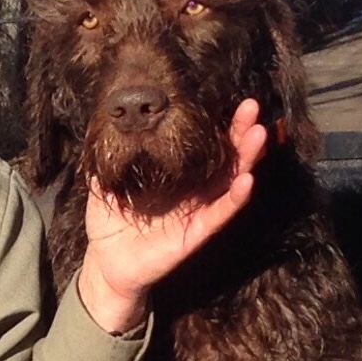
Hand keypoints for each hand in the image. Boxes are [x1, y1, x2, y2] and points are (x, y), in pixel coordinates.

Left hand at [77, 100, 265, 331]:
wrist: (105, 263)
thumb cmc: (109, 221)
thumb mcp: (104, 183)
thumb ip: (109, 155)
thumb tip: (104, 121)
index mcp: (175, 174)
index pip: (202, 143)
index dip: (216, 122)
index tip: (228, 97)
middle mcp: (193, 189)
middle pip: (225, 156)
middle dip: (241, 131)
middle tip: (253, 107)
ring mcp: (198, 210)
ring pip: (231, 181)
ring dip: (247, 158)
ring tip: (258, 135)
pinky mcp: (197, 233)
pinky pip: (220, 214)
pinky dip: (235, 198)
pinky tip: (246, 181)